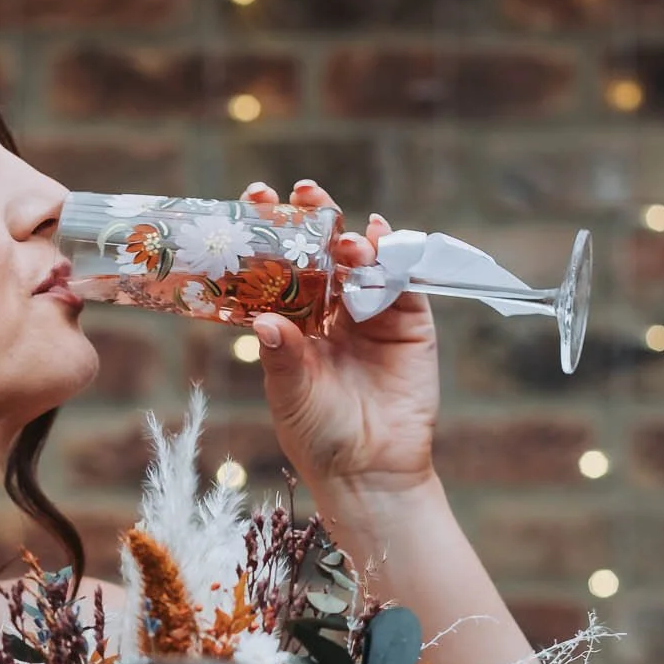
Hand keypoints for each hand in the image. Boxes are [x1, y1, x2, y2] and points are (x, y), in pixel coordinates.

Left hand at [239, 179, 439, 499]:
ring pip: (363, 262)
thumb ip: (282, 356)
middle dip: (313, 219)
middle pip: (322, 254)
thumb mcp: (291, 396)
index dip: (270, 234)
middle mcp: (332, 314)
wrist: (371, 472)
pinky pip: (404, 281)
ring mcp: (372, 316)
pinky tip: (382, 238)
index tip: (254, 199)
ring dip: (353, 241)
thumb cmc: (320, 437)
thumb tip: (264, 321)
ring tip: (344, 241)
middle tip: (301, 192)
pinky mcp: (409, 325)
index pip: (280, 269)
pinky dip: (395, 256)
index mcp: (296, 325)